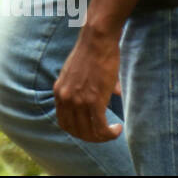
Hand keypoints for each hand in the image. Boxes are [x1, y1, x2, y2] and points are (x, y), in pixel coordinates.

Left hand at [55, 28, 122, 142]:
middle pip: (76, 131)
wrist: (96, 40)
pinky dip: (109, 133)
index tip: (90, 130)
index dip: (77, 131)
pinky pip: (100, 128)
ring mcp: (78, 100)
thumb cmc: (93, 51)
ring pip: (89, 132)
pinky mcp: (94, 100)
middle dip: (91, 137)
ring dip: (103, 138)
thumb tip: (114, 92)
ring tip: (113, 131)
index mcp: (59, 91)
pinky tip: (118, 129)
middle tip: (105, 134)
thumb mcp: (80, 71)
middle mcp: (65, 98)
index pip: (64, 122)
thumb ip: (89, 85)